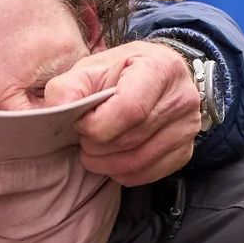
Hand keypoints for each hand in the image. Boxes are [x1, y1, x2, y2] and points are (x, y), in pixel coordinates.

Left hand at [43, 40, 203, 185]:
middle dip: (96, 145)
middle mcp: (182, 99)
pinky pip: (148, 174)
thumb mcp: (93, 68)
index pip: (130, 109)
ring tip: (94, 150)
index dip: (97, 125)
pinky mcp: (186, 151)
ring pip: (138, 162)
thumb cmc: (122, 72)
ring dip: (106, 163)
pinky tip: (113, 158)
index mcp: (159, 69)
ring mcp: (188, 128)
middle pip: (131, 139)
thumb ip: (69, 86)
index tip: (81, 122)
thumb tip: (56, 111)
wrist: (159, 77)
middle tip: (85, 137)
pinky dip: (123, 172)